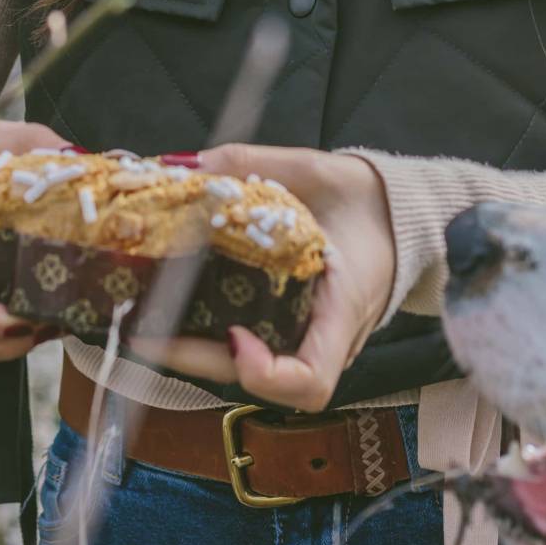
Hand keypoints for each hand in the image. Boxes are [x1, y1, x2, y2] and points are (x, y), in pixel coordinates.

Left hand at [130, 144, 396, 411]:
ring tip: (144, 319)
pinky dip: (210, 335)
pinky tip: (173, 305)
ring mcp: (309, 340)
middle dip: (199, 360)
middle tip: (145, 330)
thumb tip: (187, 165)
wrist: (401, 215)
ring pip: (249, 369)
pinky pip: (251, 345)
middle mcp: (325, 340)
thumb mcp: (317, 170)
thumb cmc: (368, 201)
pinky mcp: (293, 328)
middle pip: (261, 380)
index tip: (234, 336)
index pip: (312, 381)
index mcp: (343, 309)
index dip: (265, 373)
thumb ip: (254, 164)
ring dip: (196, 352)